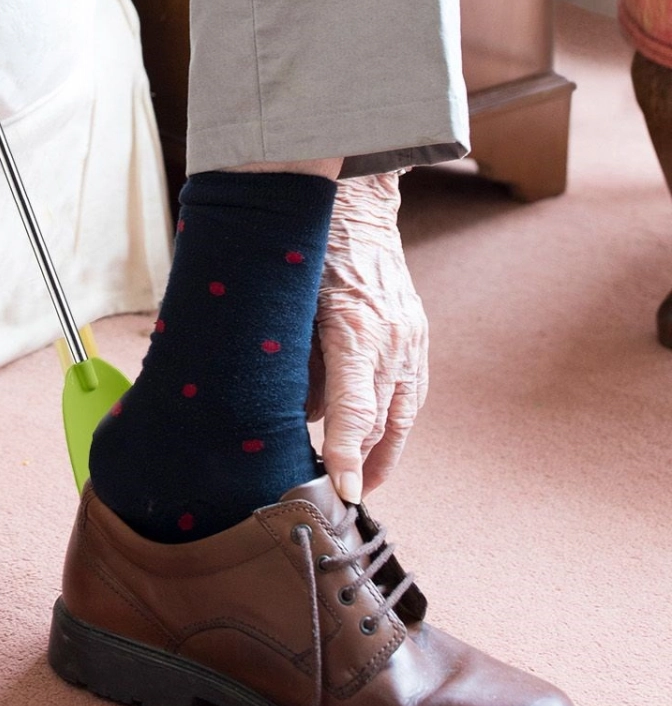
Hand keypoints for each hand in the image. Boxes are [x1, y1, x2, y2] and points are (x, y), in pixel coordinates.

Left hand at [305, 171, 428, 504]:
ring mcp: (412, 338)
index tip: (343, 489)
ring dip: (383, 452)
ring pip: (403, 414)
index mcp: (355, 329)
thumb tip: (291, 410)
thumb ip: (291, 357)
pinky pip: (411, 393)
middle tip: (343, 498)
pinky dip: (395, 423)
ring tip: (363, 483)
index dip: (345, 452)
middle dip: (363, 463)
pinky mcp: (418, 336)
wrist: (356, 207)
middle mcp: (392, 339)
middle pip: (382, 421)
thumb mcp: (288, 301)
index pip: (354, 409)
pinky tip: (378, 443)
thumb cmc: (309, 252)